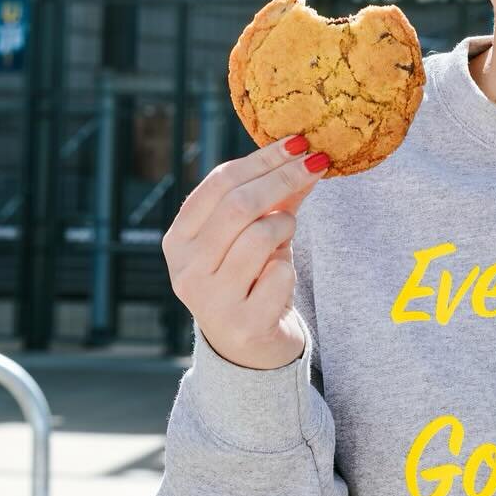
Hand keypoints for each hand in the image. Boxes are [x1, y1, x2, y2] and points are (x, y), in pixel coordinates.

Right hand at [162, 134, 329, 369]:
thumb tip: (305, 153)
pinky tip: (280, 278)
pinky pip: (279, 275)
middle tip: (317, 163)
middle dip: (283, 178)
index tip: (299, 142)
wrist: (252, 352)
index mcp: (179, 239)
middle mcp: (185, 269)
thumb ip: (275, 198)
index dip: (262, 159)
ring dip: (285, 226)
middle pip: (238, 206)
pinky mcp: (242, 325)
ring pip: (259, 237)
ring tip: (287, 234)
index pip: (219, 183)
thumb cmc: (252, 281)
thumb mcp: (254, 234)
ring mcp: (210, 300)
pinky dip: (289, 268)